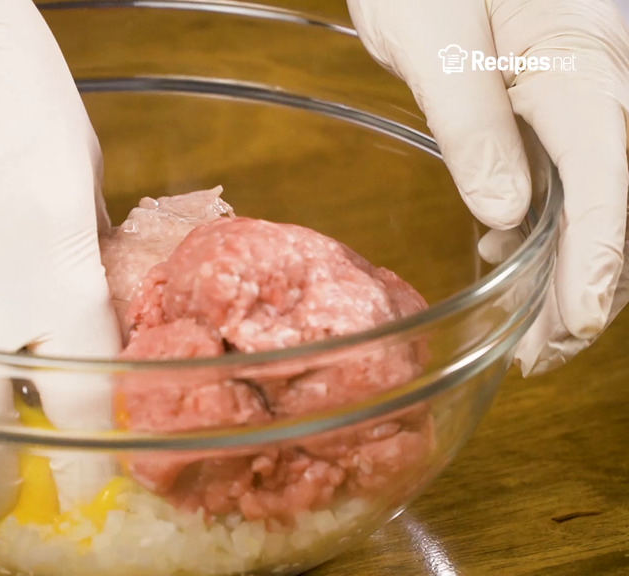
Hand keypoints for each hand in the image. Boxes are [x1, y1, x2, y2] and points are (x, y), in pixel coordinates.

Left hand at [347, 0, 628, 374]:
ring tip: (530, 331)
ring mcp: (580, 87)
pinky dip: (545, 222)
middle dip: (587, 283)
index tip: (576, 322)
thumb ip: (471, 119)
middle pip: (613, 196)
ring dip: (568, 265)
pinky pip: (568, 169)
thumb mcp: (433, 35)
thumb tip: (504, 212)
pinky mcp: (552, 95)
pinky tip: (506, 248)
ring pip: (596, 193)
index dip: (596, 256)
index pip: (606, 172)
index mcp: (578, 59)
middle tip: (542, 353)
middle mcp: (597, 78)